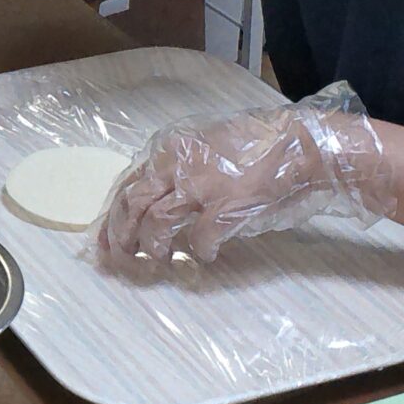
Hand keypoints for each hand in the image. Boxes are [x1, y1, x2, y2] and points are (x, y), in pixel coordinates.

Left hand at [95, 83, 395, 268]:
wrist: (299, 145)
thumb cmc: (257, 147)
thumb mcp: (207, 148)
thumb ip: (180, 168)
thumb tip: (157, 200)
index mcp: (171, 150)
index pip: (127, 183)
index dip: (112, 214)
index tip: (104, 238)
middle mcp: (177, 164)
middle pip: (131, 203)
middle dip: (119, 234)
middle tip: (119, 257)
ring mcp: (200, 185)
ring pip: (154, 221)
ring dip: (152, 245)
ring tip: (157, 259)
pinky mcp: (224, 206)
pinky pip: (199, 238)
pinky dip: (199, 251)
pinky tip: (207, 255)